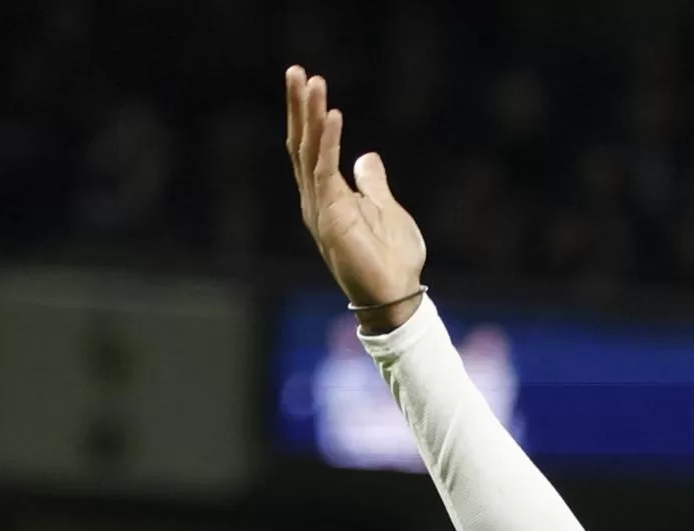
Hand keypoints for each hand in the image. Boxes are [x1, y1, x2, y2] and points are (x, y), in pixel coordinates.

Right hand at [285, 65, 427, 331]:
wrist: (397, 296)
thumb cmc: (393, 259)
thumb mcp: (386, 209)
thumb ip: (372, 183)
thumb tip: (366, 157)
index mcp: (328, 197)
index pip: (312, 148)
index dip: (309, 116)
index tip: (310, 83)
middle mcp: (317, 200)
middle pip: (302, 143)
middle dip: (299, 106)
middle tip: (296, 70)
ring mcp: (321, 208)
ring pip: (309, 151)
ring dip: (309, 115)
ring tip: (310, 81)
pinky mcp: (332, 216)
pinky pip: (326, 171)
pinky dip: (329, 142)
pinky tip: (332, 115)